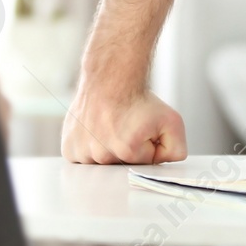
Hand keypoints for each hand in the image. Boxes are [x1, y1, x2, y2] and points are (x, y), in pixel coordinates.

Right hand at [62, 80, 186, 164]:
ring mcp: (82, 152)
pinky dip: (89, 150)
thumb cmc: (137, 98)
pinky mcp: (69, 148)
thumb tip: (164, 167)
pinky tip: (96, 133)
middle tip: (125, 128)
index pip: (143, 163)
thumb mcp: (172, 121)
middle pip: (121, 165)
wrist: (110, 78)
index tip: (141, 131)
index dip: (146, 147)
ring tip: (109, 128)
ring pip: (100, 164)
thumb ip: (176, 151)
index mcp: (127, 151)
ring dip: (107, 150)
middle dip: (128, 150)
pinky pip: (82, 160)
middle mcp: (101, 155)